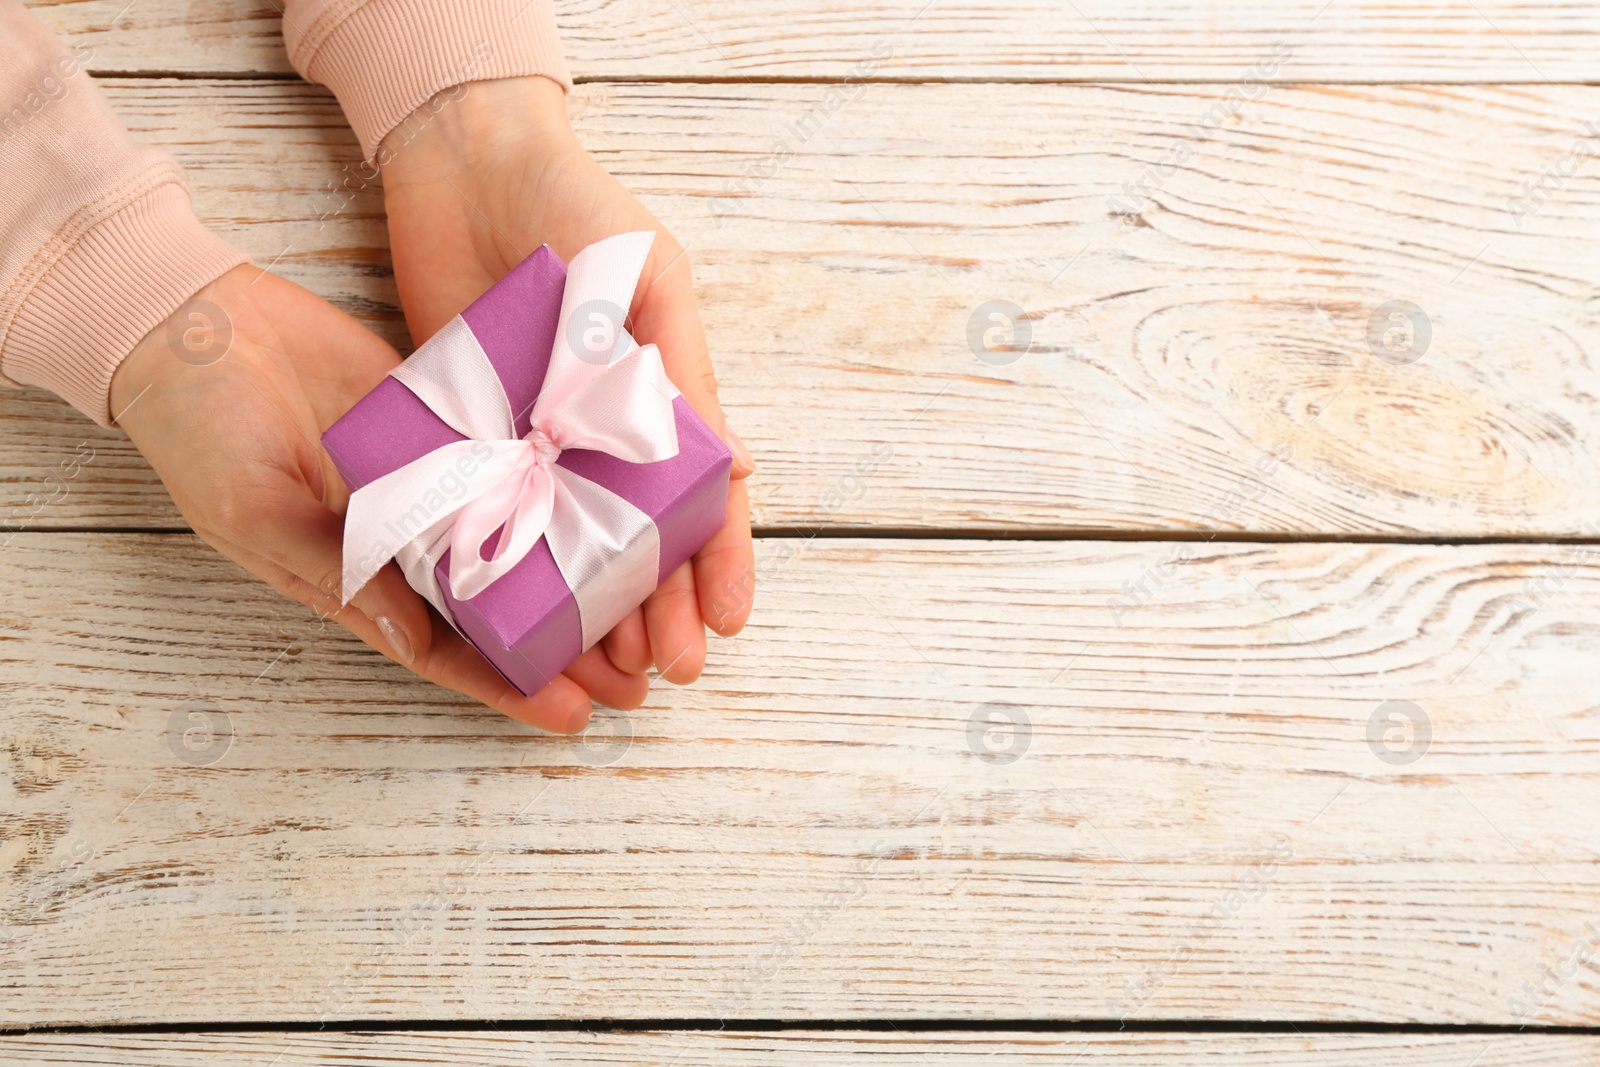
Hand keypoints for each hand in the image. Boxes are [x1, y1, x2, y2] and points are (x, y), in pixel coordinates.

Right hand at [110, 265, 647, 732]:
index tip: (574, 713)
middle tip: (637, 677)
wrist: (193, 322)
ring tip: (648, 602)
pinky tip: (618, 498)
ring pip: (519, 538)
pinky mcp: (444, 419)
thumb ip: (339, 571)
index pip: (448, 649)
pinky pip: (511, 459)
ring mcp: (430, 478)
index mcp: (357, 577)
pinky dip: (559, 481)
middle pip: (502, 606)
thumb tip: (414, 642)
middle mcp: (405, 538)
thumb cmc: (200, 430)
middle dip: (567, 645)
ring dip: (578, 570)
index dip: (509, 685)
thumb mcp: (254, 512)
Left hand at [377, 75, 755, 686]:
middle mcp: (604, 428)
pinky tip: (522, 611)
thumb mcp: (646, 282)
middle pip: (642, 537)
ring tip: (605, 665)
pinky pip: (496, 509)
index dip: (719, 561)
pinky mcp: (472, 428)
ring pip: (573, 541)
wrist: (464, 159)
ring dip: (595, 603)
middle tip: (663, 671)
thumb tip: (740, 467)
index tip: (727, 623)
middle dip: (661, 605)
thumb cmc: (577, 207)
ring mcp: (538, 435)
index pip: (703, 497)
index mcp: (661, 395)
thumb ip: (682, 372)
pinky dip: (513, 563)